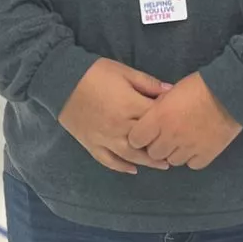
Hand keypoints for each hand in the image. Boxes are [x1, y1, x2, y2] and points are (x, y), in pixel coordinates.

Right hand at [58, 59, 172, 174]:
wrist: (62, 81)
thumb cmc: (97, 73)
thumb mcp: (126, 72)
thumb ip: (149, 83)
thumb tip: (171, 92)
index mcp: (130, 106)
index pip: (156, 119)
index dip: (169, 121)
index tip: (179, 123)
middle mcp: (119, 127)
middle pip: (146, 141)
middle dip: (162, 145)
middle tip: (177, 149)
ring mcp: (105, 139)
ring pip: (131, 156)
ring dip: (148, 162)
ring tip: (163, 164)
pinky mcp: (92, 145)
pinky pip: (108, 161)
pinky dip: (121, 167)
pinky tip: (133, 170)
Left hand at [127, 72, 241, 170]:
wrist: (229, 92)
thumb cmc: (199, 85)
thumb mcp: (171, 91)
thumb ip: (158, 107)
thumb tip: (151, 117)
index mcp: (159, 118)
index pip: (136, 139)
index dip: (140, 136)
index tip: (146, 132)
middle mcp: (171, 136)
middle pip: (153, 153)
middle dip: (157, 145)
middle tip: (166, 135)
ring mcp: (188, 148)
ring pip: (172, 161)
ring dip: (175, 152)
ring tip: (183, 140)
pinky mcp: (205, 155)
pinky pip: (192, 164)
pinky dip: (193, 157)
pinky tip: (197, 145)